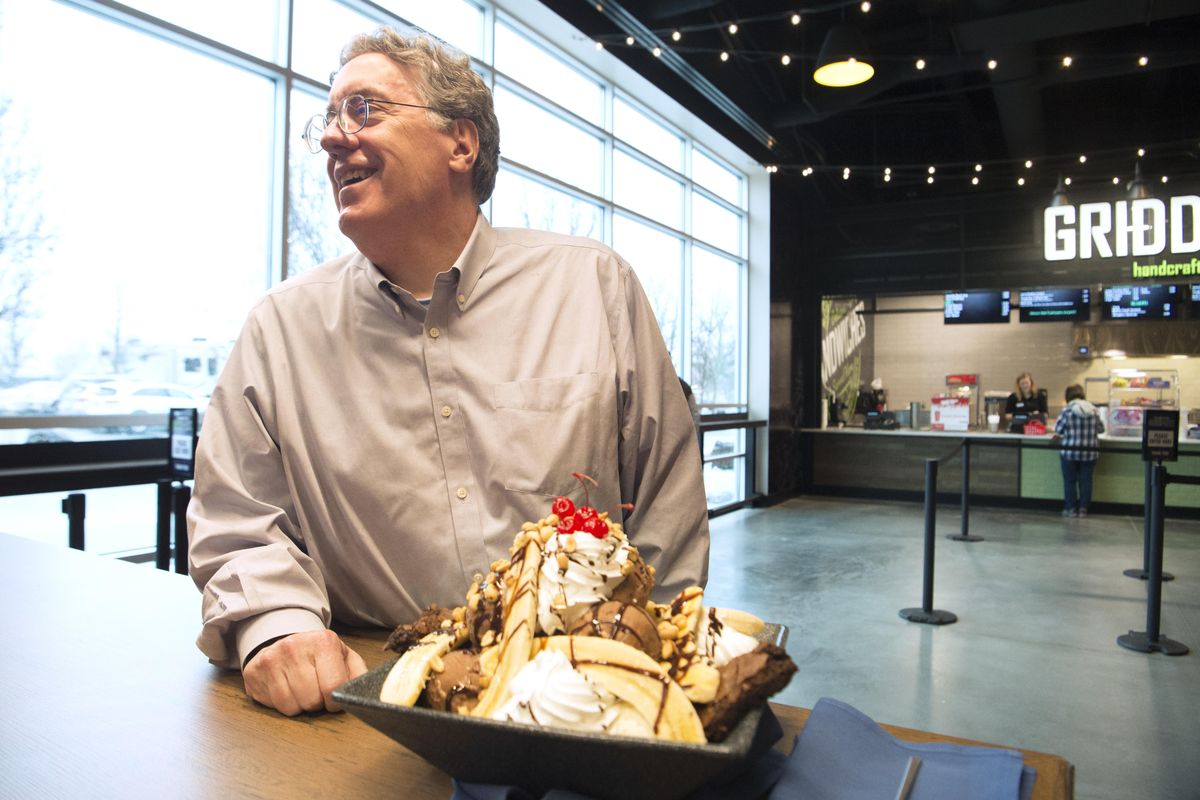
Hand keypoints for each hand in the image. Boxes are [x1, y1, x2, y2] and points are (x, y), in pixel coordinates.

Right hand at [242, 629, 367, 715]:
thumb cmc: (319, 654)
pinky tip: (287, 689)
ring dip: (300, 705)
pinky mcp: (254, 671)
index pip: (333, 687)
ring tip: (302, 689)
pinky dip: (284, 704)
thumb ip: (358, 673)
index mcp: (323, 641)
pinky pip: (275, 706)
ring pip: (292, 706)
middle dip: (317, 703)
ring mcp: (272, 658)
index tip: (333, 698)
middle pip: (311, 700)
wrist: (284, 639)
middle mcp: (294, 647)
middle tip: (316, 690)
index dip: (335, 701)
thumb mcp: (344, 656)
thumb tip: (363, 693)